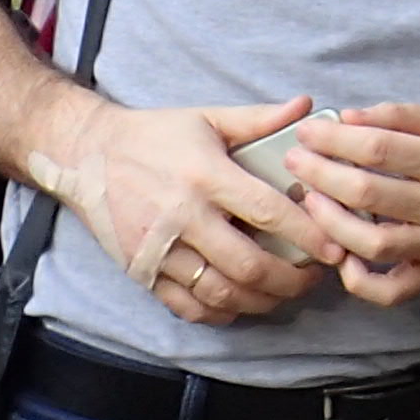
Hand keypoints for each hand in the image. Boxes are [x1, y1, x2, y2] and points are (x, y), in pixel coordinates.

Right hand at [30, 97, 333, 324]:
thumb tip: (308, 105)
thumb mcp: (206, 118)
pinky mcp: (142, 273)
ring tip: (286, 291)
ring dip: (263, 300)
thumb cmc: (153, 135)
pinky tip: (244, 303)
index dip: (308, 235)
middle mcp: (182, 217)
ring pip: (221, 293)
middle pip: (248, 265)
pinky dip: (222, 313)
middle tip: (316, 277)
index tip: (335, 247)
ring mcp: (159, 250)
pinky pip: (188, 307)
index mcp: (205, 176)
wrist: (84, 156)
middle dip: (292, 279)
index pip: (268, 213)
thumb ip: (259, 119)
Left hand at [292, 108, 419, 305]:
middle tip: (295, 162)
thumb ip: (399, 116)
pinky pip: (393, 290)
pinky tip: (341, 257)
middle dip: (320, 175)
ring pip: (374, 245)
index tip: (308, 132)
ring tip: (310, 203)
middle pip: (368, 194)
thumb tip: (347, 118)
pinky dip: (360, 281)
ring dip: (331, 224)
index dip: (335, 139)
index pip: (378, 149)